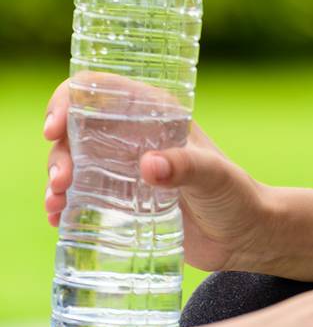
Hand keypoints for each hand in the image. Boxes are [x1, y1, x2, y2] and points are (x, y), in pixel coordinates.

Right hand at [44, 76, 270, 272]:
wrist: (244, 236)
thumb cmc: (236, 196)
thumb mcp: (214, 177)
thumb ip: (186, 168)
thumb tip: (148, 166)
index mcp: (155, 114)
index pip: (100, 90)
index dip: (68, 100)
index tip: (54, 128)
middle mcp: (134, 136)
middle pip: (78, 128)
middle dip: (59, 150)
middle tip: (61, 182)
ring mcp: (124, 168)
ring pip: (73, 161)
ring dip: (56, 178)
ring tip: (56, 204)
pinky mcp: (121, 199)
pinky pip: (80, 194)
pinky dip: (62, 203)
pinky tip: (57, 218)